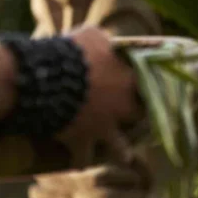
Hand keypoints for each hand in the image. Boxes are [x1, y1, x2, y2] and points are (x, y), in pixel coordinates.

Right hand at [59, 27, 142, 166]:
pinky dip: (80, 160)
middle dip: (136, 119)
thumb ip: (105, 41)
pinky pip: (83, 158)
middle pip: (139, 118)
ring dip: (121, 152)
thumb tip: (109, 42)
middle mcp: (121, 107)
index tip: (146, 90)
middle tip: (135, 119)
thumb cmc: (72, 51)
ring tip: (123, 155)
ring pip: (120, 148)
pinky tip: (79, 162)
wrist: (47, 77)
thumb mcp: (91, 35)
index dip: (148, 89)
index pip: (150, 86)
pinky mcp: (82, 141)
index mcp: (127, 79)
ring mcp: (103, 127)